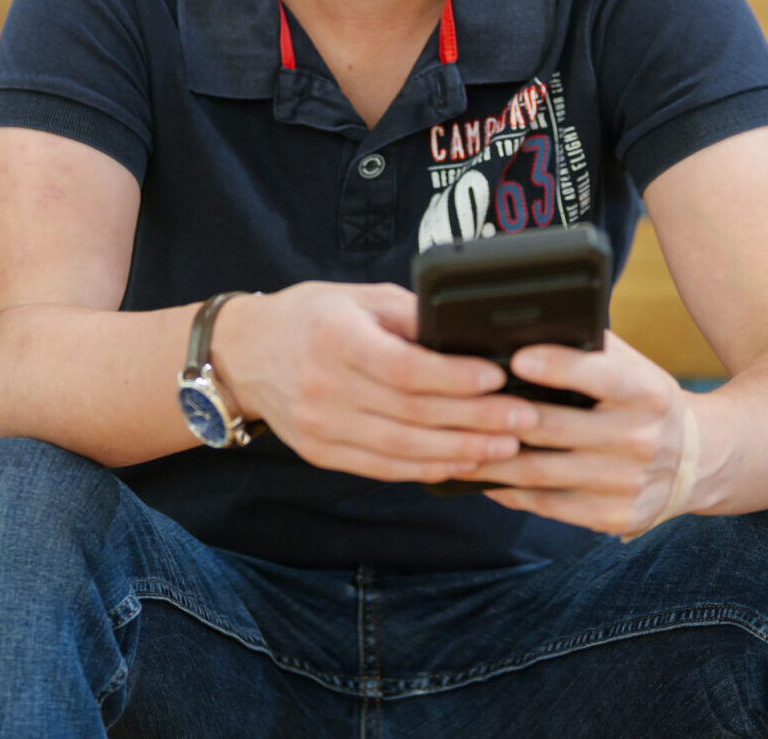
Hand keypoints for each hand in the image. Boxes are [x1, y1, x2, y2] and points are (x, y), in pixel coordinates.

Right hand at [211, 283, 540, 484]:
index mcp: (334, 338)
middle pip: (410, 413)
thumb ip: (411, 317)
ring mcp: (319, 426)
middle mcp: (323, 387)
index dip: (453, 378)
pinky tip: (462, 463)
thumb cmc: (312, 317)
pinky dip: (426, 469)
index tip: (496, 377)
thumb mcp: (360, 299)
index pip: (402, 368)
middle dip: (475, 420)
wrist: (244, 354)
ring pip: (401, 449)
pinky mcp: (320, 453)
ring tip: (506, 448)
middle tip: (524, 419)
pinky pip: (382, 468)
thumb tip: (472, 335)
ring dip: (460, 452)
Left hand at [456, 331, 692, 535]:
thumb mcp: (635, 368)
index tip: (516, 358)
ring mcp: (628, 483)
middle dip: (500, 418)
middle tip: (456, 407)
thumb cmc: (644, 401)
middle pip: (555, 428)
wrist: (698, 458)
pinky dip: (511, 492)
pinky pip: (549, 505)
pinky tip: (486, 478)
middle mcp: (642, 439)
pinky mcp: (615, 516)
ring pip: (542, 472)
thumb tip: (525, 327)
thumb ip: (590, 348)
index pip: (600, 375)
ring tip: (455, 445)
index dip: (558, 366)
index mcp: (647, 392)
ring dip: (492, 460)